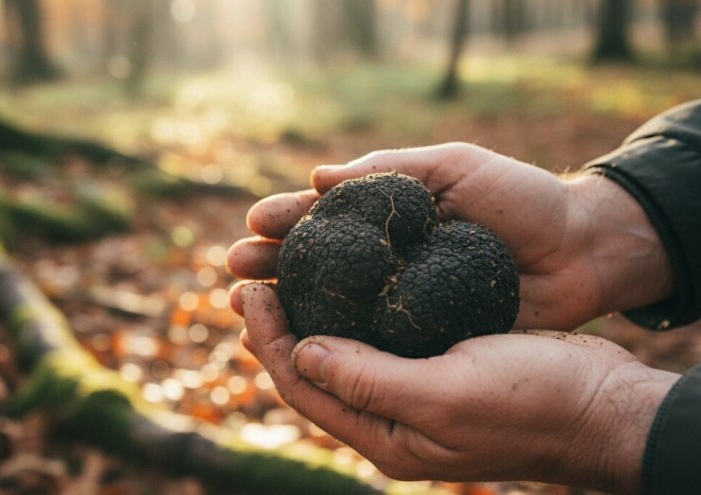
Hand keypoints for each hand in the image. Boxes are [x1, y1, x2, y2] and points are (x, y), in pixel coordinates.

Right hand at [228, 143, 673, 329]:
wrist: (581, 251)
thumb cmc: (520, 200)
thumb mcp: (454, 167)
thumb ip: (388, 169)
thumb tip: (318, 178)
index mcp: (388, 216)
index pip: (324, 218)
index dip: (286, 219)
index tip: (254, 222)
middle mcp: (386, 262)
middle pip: (315, 265)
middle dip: (270, 265)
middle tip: (234, 270)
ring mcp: (400, 302)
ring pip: (331, 309)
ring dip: (287, 308)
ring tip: (246, 307)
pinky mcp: (422, 338)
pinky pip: (369, 343)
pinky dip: (332, 345)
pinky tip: (301, 345)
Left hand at [240, 283, 678, 493]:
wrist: (603, 403)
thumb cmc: (533, 402)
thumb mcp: (445, 395)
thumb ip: (369, 381)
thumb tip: (300, 354)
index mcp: (387, 437)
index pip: (304, 388)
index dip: (269, 342)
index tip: (250, 293)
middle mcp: (392, 419)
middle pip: (314, 372)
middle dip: (276, 328)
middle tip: (248, 280)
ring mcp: (414, 393)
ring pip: (342, 353)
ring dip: (308, 316)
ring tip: (279, 277)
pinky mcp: (437, 365)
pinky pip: (376, 339)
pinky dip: (350, 312)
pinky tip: (343, 285)